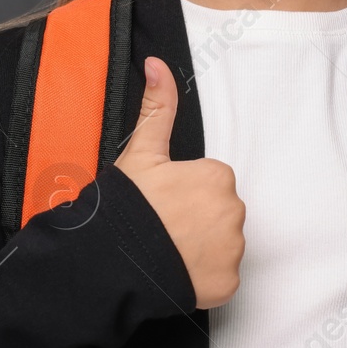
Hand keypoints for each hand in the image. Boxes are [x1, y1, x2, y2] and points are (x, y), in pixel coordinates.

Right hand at [114, 56, 245, 310]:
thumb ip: (156, 106)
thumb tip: (156, 63)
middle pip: (219, 214)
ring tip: (167, 250)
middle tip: (162, 228)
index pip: (209, 184)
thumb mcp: (141, 150)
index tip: (162, 203)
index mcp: (218, 176)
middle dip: (195, 220)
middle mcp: (234, 211)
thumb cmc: (126, 206)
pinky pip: (221, 278)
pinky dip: (203, 278)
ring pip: (222, 245)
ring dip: (200, 249)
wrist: (111, 261)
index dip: (183, 194)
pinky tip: (177, 272)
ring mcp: (232, 250)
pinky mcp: (228, 284)